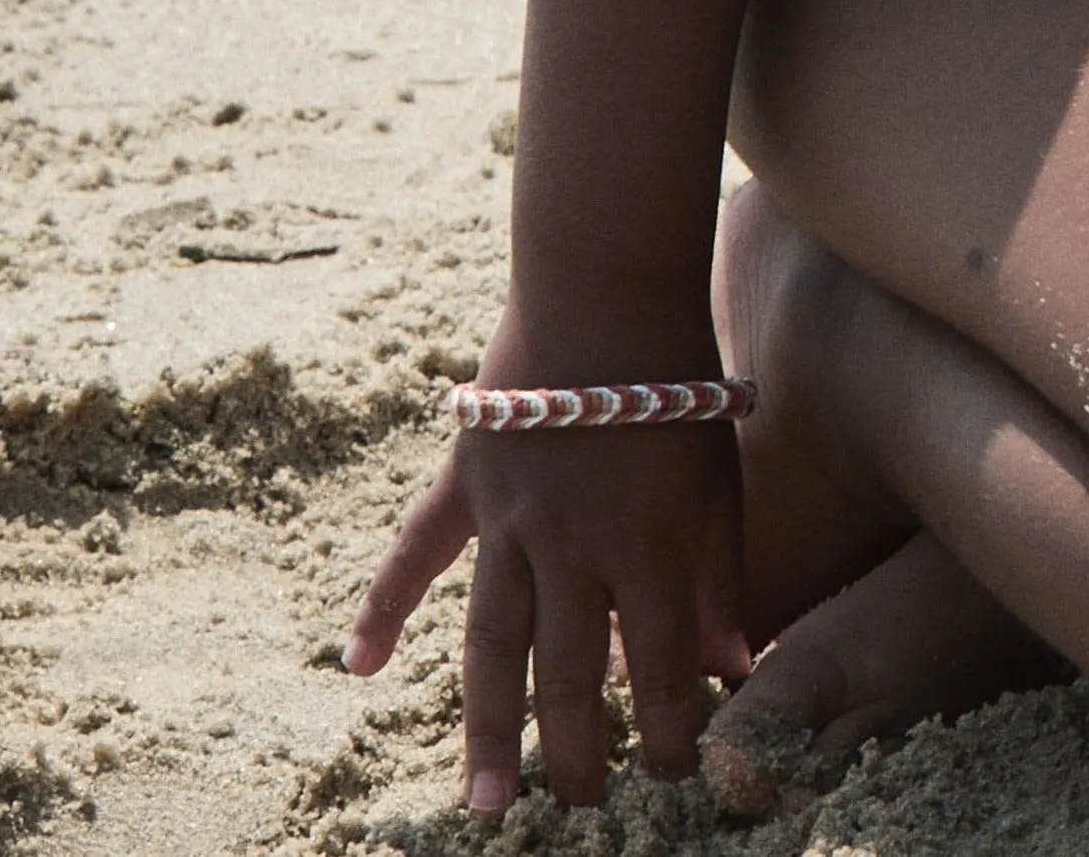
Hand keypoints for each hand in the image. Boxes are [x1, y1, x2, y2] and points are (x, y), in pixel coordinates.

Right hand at [344, 314, 754, 815]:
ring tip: (486, 803)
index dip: (673, 728)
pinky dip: (382, 608)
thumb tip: (730, 668)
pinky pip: (414, 556)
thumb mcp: (720, 473)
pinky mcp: (466, 483)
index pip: (662, 666)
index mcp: (650, 542)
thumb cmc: (679, 381)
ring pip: (494, 646)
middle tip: (580, 810)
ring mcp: (510, 517)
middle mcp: (575, 543)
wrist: (611, 283)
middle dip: (580, 753)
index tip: (679, 774)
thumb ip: (721, 574)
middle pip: (571, 676)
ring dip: (490, 729)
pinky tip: (359, 667)